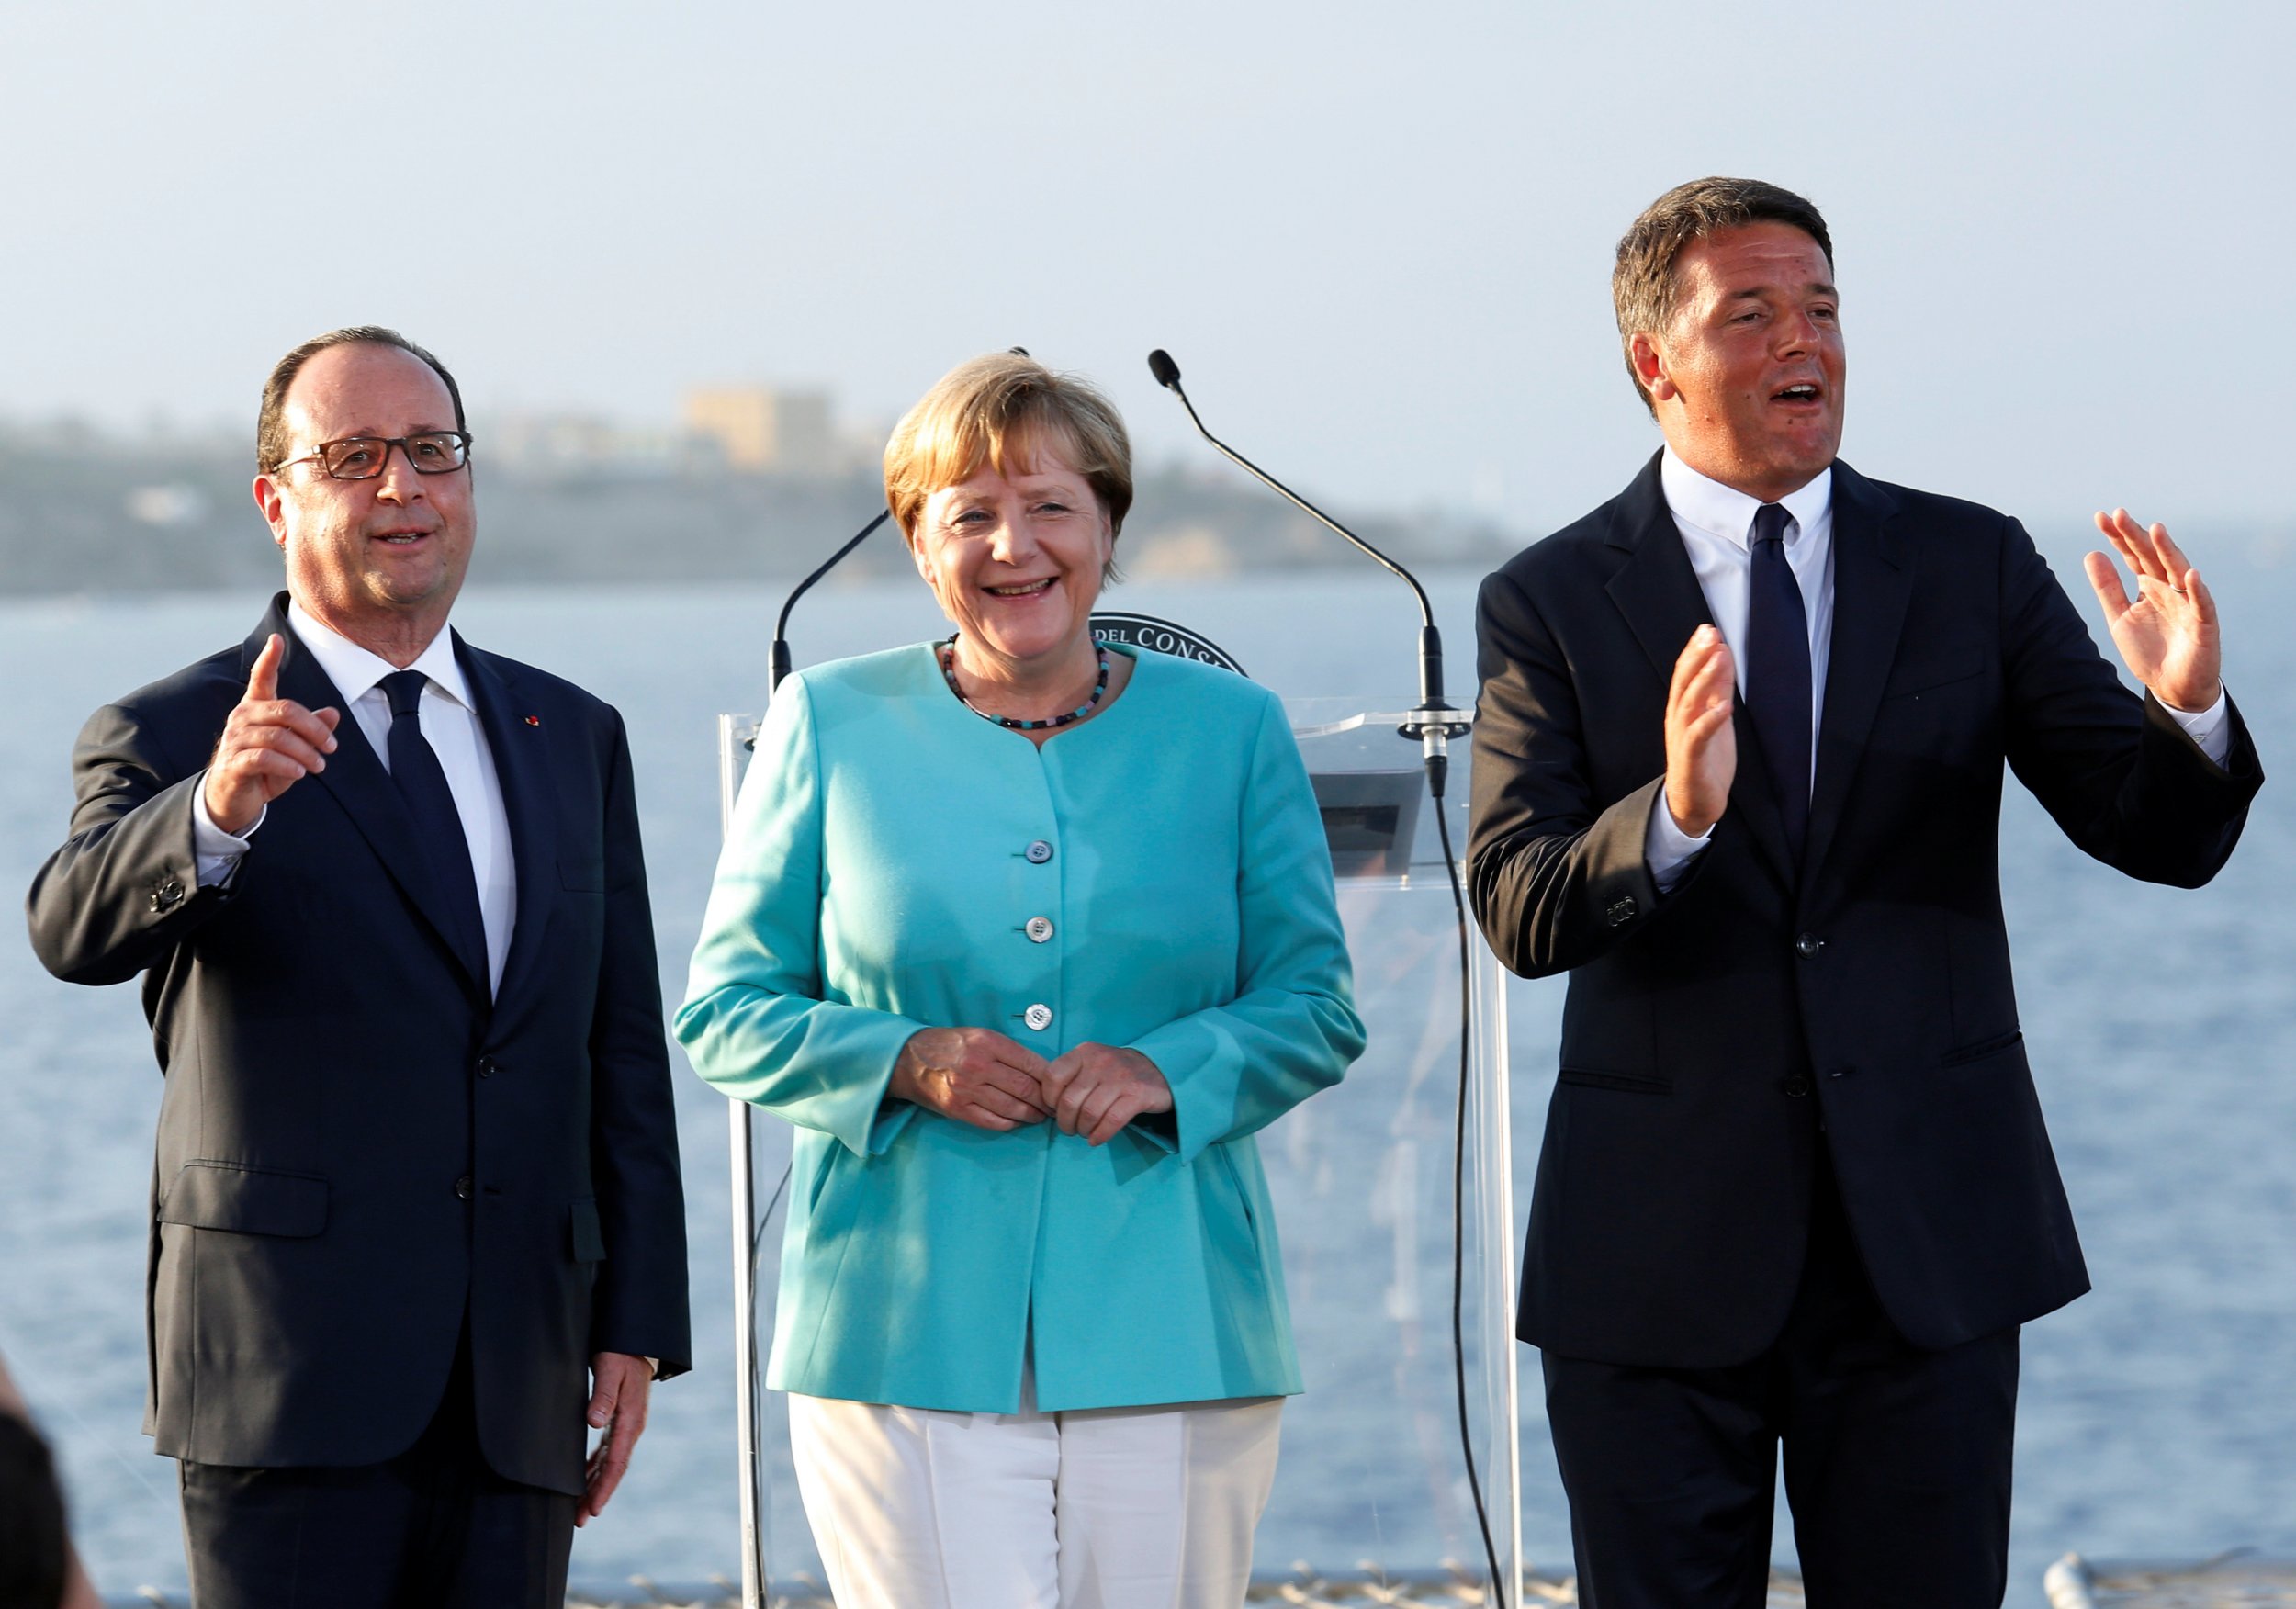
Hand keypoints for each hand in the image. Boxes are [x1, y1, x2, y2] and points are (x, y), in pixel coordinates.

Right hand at [203, 634, 340, 834]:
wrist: (234, 799)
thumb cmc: (265, 769)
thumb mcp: (294, 748)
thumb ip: (311, 729)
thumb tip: (333, 713)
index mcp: (256, 708)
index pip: (261, 678)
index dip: (269, 659)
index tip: (277, 639)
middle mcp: (242, 717)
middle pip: (285, 710)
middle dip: (315, 728)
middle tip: (332, 747)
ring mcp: (235, 739)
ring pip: (278, 736)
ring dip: (306, 752)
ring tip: (319, 766)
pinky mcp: (233, 762)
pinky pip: (264, 758)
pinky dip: (288, 765)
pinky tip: (300, 773)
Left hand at [578, 1351, 652, 1526]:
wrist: (635, 1343)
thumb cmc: (621, 1354)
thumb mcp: (610, 1370)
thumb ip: (602, 1395)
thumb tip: (594, 1423)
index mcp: (631, 1420)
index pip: (617, 1462)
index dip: (605, 1487)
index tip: (593, 1509)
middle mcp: (630, 1428)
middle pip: (613, 1470)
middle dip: (596, 1496)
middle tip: (579, 1520)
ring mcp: (625, 1427)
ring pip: (609, 1464)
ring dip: (593, 1486)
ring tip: (576, 1510)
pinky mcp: (618, 1422)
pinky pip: (606, 1453)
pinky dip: (593, 1469)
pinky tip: (581, 1480)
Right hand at [890, 1027, 1051, 1130]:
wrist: (910, 1060)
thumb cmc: (950, 1045)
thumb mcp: (980, 1035)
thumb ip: (1008, 1051)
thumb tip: (1042, 1071)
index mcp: (988, 1042)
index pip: (1030, 1063)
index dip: (1050, 1078)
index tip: (1060, 1086)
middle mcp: (978, 1065)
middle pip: (1024, 1087)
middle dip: (1045, 1100)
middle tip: (1055, 1106)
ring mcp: (967, 1089)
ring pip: (1012, 1107)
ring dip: (1031, 1115)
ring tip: (1040, 1116)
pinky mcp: (958, 1109)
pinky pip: (993, 1121)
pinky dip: (1010, 1123)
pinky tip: (1017, 1121)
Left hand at [1040, 1043, 1171, 1146]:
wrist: (1160, 1068)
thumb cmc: (1117, 1071)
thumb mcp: (1092, 1063)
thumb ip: (1071, 1077)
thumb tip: (1049, 1106)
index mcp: (1084, 1052)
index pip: (1053, 1076)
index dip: (1049, 1099)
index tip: (1056, 1110)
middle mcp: (1100, 1062)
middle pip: (1069, 1101)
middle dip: (1065, 1122)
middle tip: (1071, 1129)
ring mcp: (1121, 1077)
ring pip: (1089, 1113)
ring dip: (1083, 1130)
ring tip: (1085, 1133)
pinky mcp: (1138, 1094)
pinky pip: (1112, 1120)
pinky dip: (1100, 1135)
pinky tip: (1097, 1139)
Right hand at [1664, 624, 1735, 836]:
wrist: (1693, 803)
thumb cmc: (1705, 760)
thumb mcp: (1715, 718)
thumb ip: (1718, 689)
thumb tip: (1723, 656)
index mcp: (1682, 710)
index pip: (1685, 674)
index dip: (1695, 651)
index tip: (1708, 630)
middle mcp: (1678, 720)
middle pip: (1683, 683)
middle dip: (1697, 657)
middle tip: (1710, 634)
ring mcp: (1682, 739)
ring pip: (1689, 703)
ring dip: (1704, 680)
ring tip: (1718, 659)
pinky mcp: (1690, 759)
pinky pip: (1698, 736)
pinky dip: (1710, 720)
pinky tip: (1724, 706)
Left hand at [2085, 509, 2221, 712]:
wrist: (2172, 686)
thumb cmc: (2149, 650)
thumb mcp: (2120, 617)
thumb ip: (2107, 587)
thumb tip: (2091, 553)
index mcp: (2149, 586)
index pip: (2132, 555)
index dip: (2118, 537)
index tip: (2100, 517)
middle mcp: (2169, 589)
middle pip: (2153, 557)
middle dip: (2137, 536)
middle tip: (2119, 514)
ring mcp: (2188, 604)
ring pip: (2179, 572)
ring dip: (2168, 551)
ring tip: (2155, 530)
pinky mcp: (2203, 625)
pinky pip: (2202, 605)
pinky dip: (2196, 590)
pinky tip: (2189, 574)